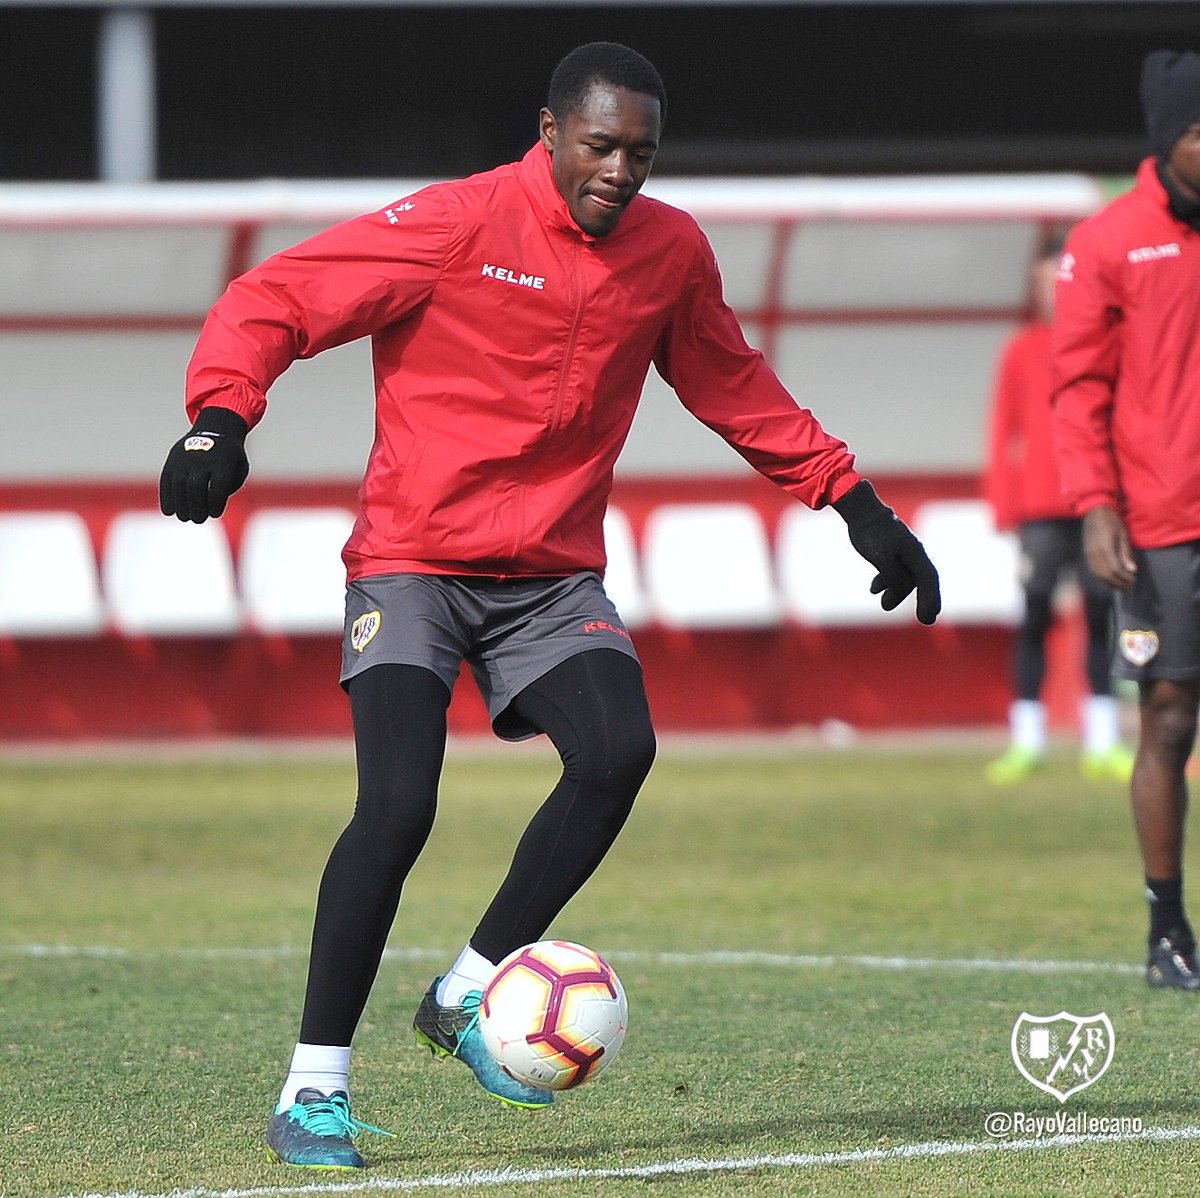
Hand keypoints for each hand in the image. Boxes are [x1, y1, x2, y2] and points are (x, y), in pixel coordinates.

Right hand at [159, 406, 249, 522]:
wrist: (216, 428)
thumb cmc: (230, 457)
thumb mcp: (240, 468)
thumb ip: (231, 486)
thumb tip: (213, 506)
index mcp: (223, 462)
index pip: (217, 487)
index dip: (215, 503)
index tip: (214, 514)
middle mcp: (202, 459)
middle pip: (195, 487)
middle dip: (196, 507)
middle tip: (198, 519)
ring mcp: (185, 458)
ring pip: (179, 485)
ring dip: (180, 505)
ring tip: (185, 517)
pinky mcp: (172, 460)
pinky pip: (166, 480)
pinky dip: (166, 497)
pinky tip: (169, 511)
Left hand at [832, 481, 941, 624]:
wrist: (861, 511)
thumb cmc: (871, 532)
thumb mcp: (881, 557)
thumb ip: (892, 576)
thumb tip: (897, 589)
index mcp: (915, 552)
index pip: (928, 580)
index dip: (931, 600)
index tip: (929, 618)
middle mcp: (913, 553)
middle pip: (922, 581)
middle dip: (924, 600)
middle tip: (927, 620)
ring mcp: (902, 551)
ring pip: (905, 577)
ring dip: (896, 592)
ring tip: (884, 604)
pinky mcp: (890, 550)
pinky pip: (894, 570)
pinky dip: (886, 581)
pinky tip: (873, 589)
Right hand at [1082, 504, 1136, 588]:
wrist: (1094, 512)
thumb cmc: (1112, 521)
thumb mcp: (1123, 535)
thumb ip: (1126, 554)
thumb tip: (1132, 570)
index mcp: (1105, 548)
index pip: (1115, 569)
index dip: (1125, 578)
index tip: (1133, 580)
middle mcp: (1095, 554)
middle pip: (1106, 575)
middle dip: (1118, 583)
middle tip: (1129, 585)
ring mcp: (1089, 555)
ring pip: (1099, 575)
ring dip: (1110, 581)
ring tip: (1121, 584)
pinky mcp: (1086, 554)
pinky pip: (1094, 570)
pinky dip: (1103, 577)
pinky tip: (1110, 577)